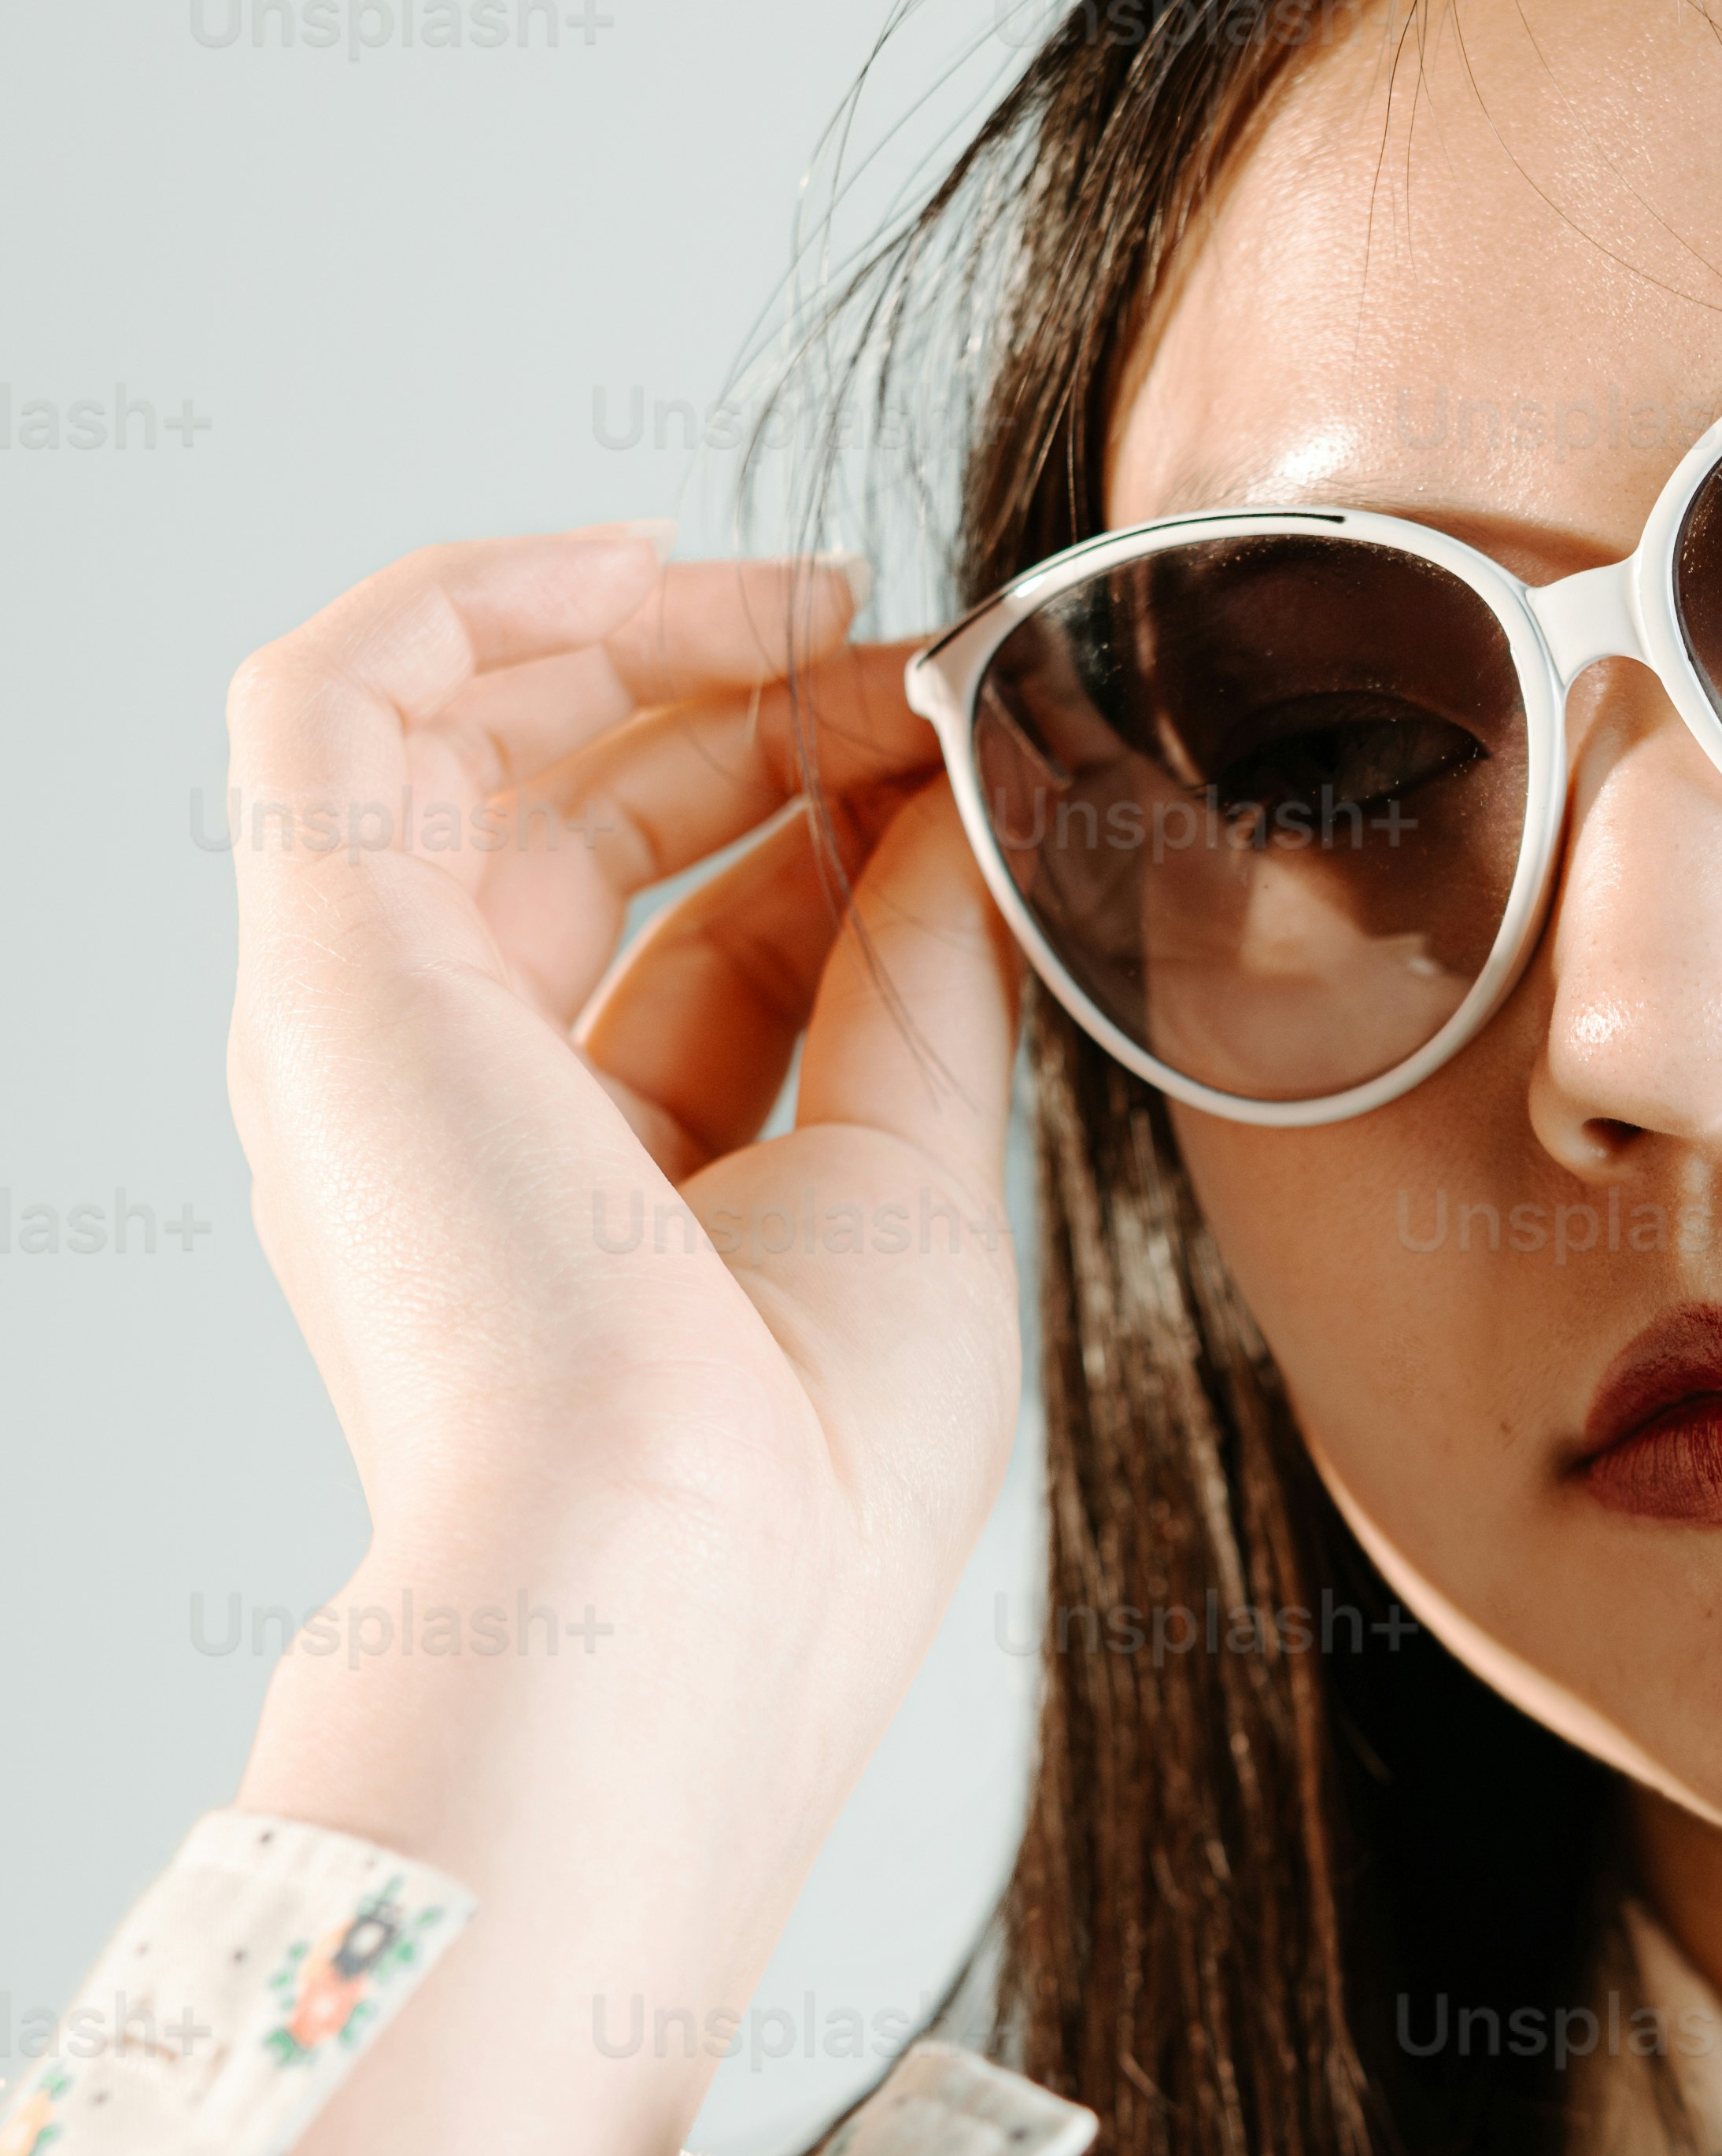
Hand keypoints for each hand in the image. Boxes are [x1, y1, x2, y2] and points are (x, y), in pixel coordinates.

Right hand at [225, 524, 1021, 1826]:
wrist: (672, 1594)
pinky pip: (330, 701)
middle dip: (753, 714)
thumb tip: (951, 804)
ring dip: (638, 640)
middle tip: (904, 659)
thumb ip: (918, 983)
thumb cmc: (802, 1479)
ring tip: (810, 602)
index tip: (961, 751)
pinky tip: (632, 561)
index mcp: (591, 1201)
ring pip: (450, 745)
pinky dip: (470, 598)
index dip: (833, 822)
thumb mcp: (912, 1185)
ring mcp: (373, 1037)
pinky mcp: (325, 966)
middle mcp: (454, 1114)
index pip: (705, 947)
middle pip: (580, 833)